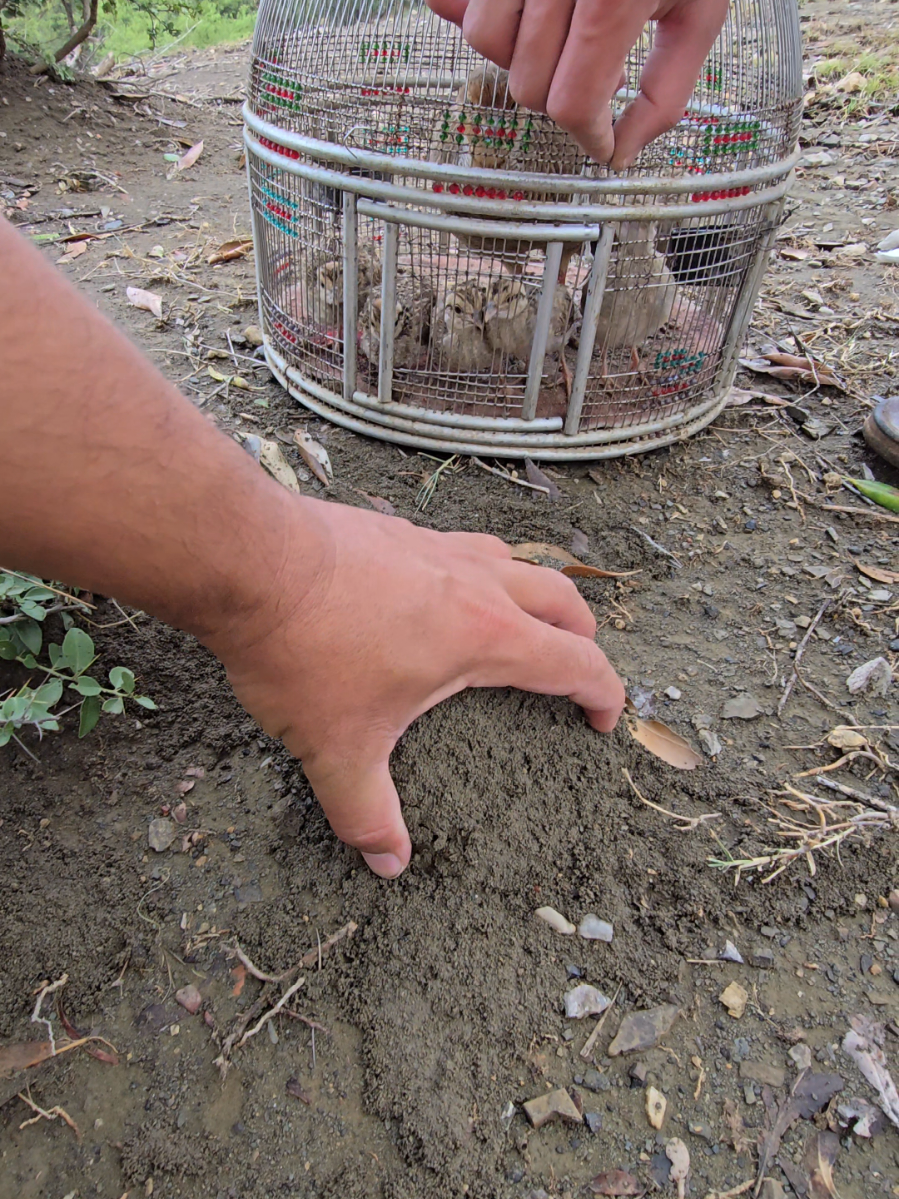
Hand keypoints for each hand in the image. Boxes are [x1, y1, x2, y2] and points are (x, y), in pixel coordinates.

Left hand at [214, 499, 624, 878]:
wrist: (248, 562)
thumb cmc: (303, 650)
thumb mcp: (337, 748)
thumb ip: (367, 813)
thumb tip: (388, 863)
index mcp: (485, 636)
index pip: (576, 661)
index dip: (604, 693)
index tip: (605, 720)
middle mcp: (476, 582)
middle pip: (564, 599)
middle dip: (583, 637)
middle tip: (575, 671)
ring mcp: (438, 547)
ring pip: (517, 560)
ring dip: (536, 592)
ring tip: (522, 622)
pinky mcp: (399, 529)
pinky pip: (462, 545)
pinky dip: (478, 568)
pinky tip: (442, 589)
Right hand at [426, 0, 729, 168]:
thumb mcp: (699, 10)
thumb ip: (666, 90)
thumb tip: (623, 150)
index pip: (572, 102)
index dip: (589, 134)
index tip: (601, 143)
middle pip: (528, 82)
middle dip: (563, 93)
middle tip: (601, 67)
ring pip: (485, 40)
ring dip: (521, 52)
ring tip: (562, 33)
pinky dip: (473, 9)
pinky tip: (521, 12)